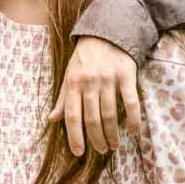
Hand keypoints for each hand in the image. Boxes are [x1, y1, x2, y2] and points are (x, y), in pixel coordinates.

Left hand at [49, 35, 141, 155]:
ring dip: (112, 134)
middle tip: (101, 150)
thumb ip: (63, 99)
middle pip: (92, 119)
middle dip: (96, 139)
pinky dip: (132, 120)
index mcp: (73, 83)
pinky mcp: (126, 75)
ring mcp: (109, 79)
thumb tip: (52, 120)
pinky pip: (131, 102)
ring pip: (110, 114)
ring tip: (113, 145)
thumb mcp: (69, 75)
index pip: (72, 116)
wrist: (107, 31)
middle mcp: (90, 82)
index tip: (79, 152)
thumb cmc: (85, 58)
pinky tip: (133, 132)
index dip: (75, 137)